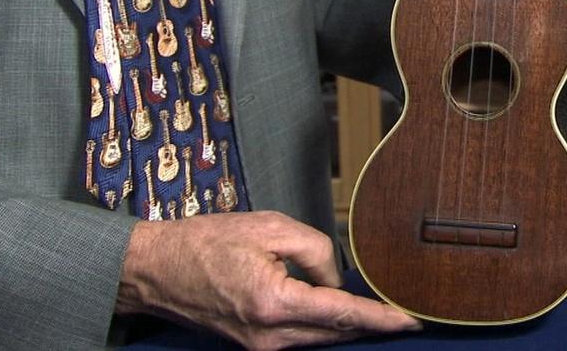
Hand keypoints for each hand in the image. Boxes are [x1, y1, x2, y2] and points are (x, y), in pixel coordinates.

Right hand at [116, 211, 420, 349]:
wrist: (156, 269)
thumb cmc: (205, 243)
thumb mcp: (271, 227)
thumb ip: (316, 250)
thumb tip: (336, 279)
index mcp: (274, 303)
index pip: (342, 314)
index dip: (380, 319)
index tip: (410, 322)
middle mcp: (268, 335)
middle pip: (335, 332)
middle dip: (369, 325)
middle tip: (401, 316)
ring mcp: (259, 346)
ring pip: (320, 338)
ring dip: (346, 325)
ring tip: (375, 312)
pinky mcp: (253, 345)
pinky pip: (300, 338)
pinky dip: (322, 325)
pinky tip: (336, 311)